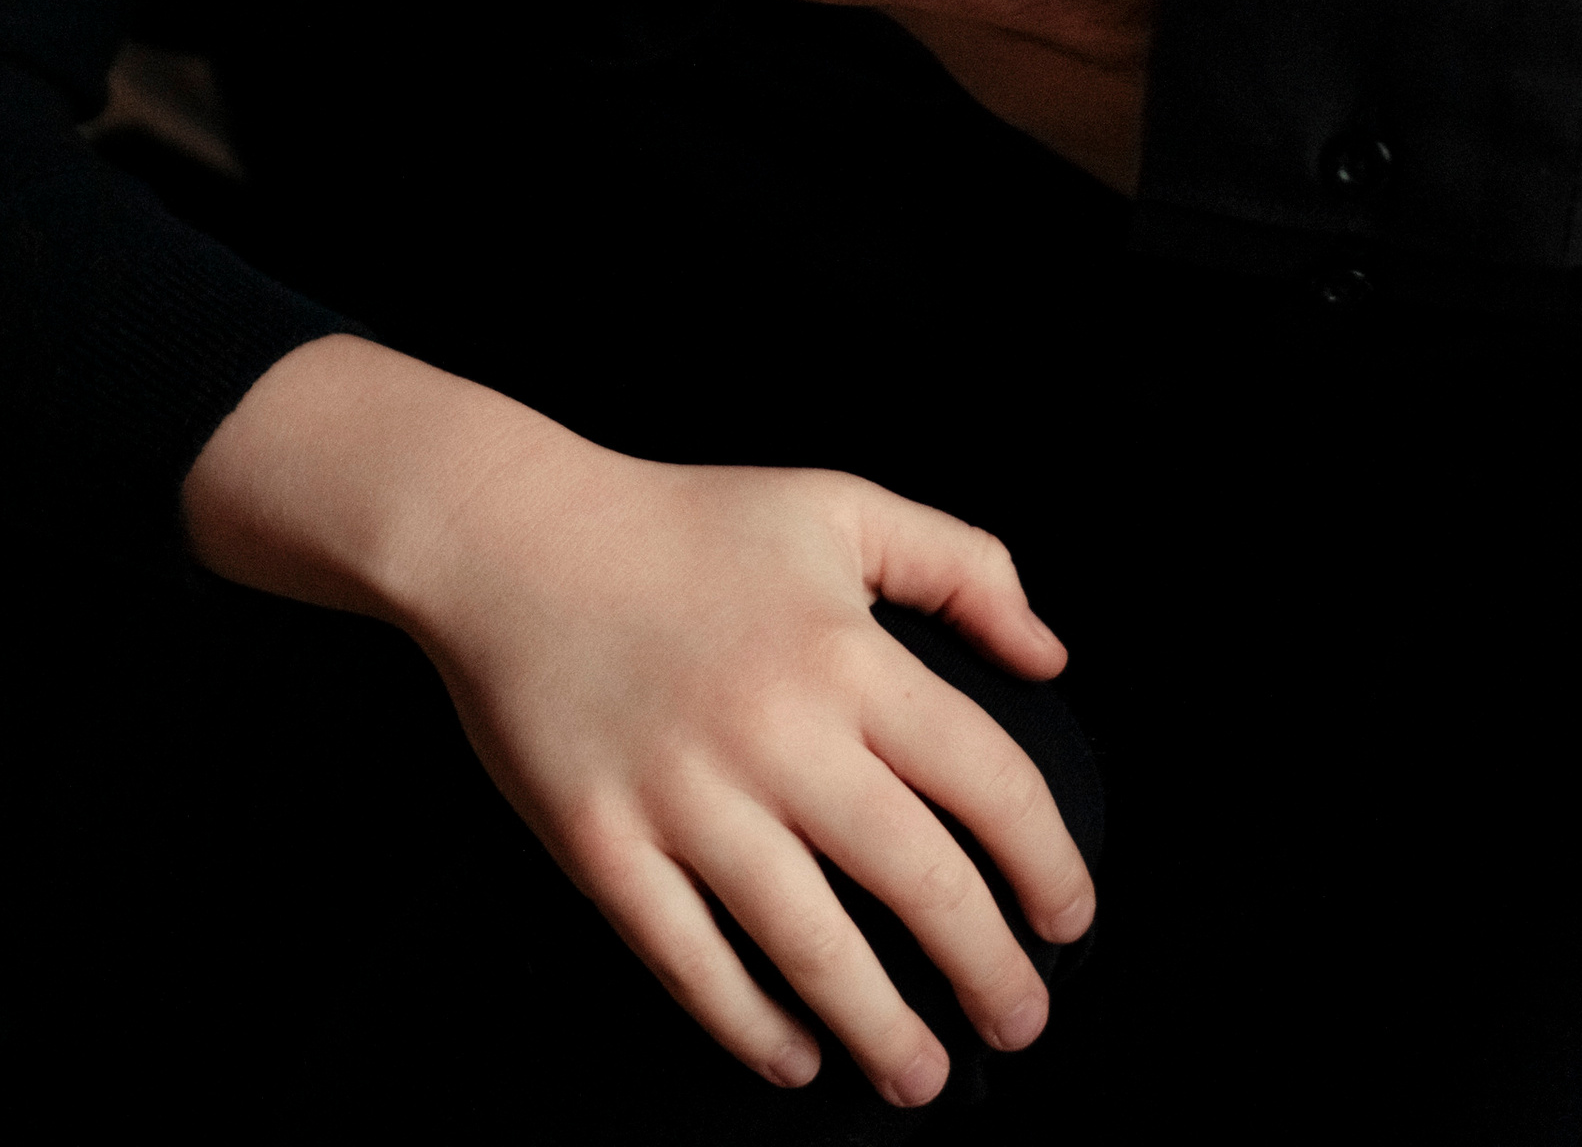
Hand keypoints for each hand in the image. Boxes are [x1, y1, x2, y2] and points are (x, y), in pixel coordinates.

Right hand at [185, 336, 1093, 1106]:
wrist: (512, 535)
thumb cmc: (687, 522)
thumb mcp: (840, 506)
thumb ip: (963, 565)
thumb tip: (1052, 659)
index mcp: (846, 652)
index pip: (989, 780)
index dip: (1046, 863)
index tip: (1069, 919)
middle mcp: (777, 730)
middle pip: (917, 880)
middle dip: (987, 971)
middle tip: (1021, 1023)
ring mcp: (685, 795)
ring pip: (811, 947)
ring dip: (882, 1029)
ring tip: (923, 1075)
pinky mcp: (604, 843)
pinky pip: (691, 961)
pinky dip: (750, 1025)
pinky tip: (797, 1055)